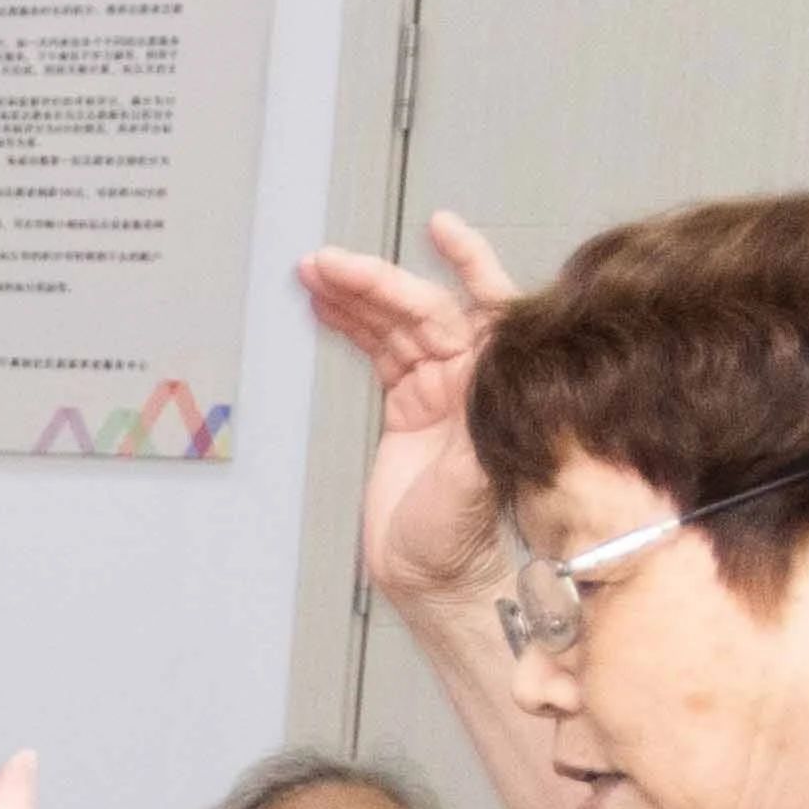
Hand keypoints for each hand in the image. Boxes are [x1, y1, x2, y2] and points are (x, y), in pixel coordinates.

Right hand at [301, 213, 527, 627]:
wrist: (430, 578)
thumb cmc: (457, 540)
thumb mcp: (470, 483)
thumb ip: (473, 425)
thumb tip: (478, 362)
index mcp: (490, 388)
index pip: (485, 308)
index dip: (467, 264)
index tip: (442, 230)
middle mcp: (467, 381)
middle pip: (423, 310)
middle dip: (377, 282)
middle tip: (332, 263)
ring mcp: (436, 392)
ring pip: (395, 325)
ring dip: (357, 296)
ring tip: (318, 272)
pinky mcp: (407, 408)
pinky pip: (378, 351)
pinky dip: (352, 325)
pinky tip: (329, 306)